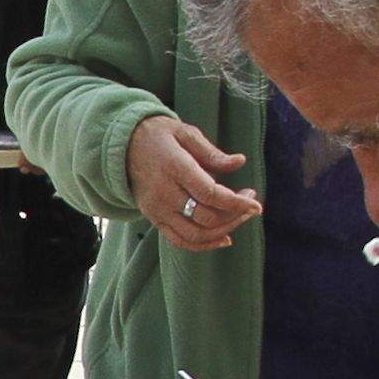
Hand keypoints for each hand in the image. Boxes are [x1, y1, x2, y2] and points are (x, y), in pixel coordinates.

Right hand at [130, 116, 260, 251]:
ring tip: (240, 219)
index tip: (256, 203)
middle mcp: (164, 193)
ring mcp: (157, 209)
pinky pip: (180, 240)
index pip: (209, 194)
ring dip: (223, 231)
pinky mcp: (154, 219)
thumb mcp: (185, 133)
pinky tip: (223, 238)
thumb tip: (240, 162)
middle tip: (250, 203)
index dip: (235, 203)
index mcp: (174, 168)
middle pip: (205, 217)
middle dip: (234, 215)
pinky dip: (204, 244)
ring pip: (195, 234)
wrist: (122, 147)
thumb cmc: (159, 136)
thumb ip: (212, 152)